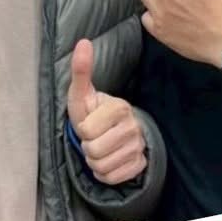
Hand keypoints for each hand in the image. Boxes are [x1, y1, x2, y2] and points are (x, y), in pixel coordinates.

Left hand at [66, 38, 147, 184]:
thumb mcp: (82, 94)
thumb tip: (82, 42)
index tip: (89, 123)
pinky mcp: (140, 164)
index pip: (87, 131)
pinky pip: (112, 178)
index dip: (82, 130)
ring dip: (94, 162)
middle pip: (94, 152)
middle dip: (87, 147)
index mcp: (120, 107)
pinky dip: (105, 174)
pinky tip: (108, 160)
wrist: (115, 131)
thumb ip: (81, 70)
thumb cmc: (93, 112)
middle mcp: (133, 127)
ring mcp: (138, 147)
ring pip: (102, 167)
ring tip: (99, 148)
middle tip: (93, 138)